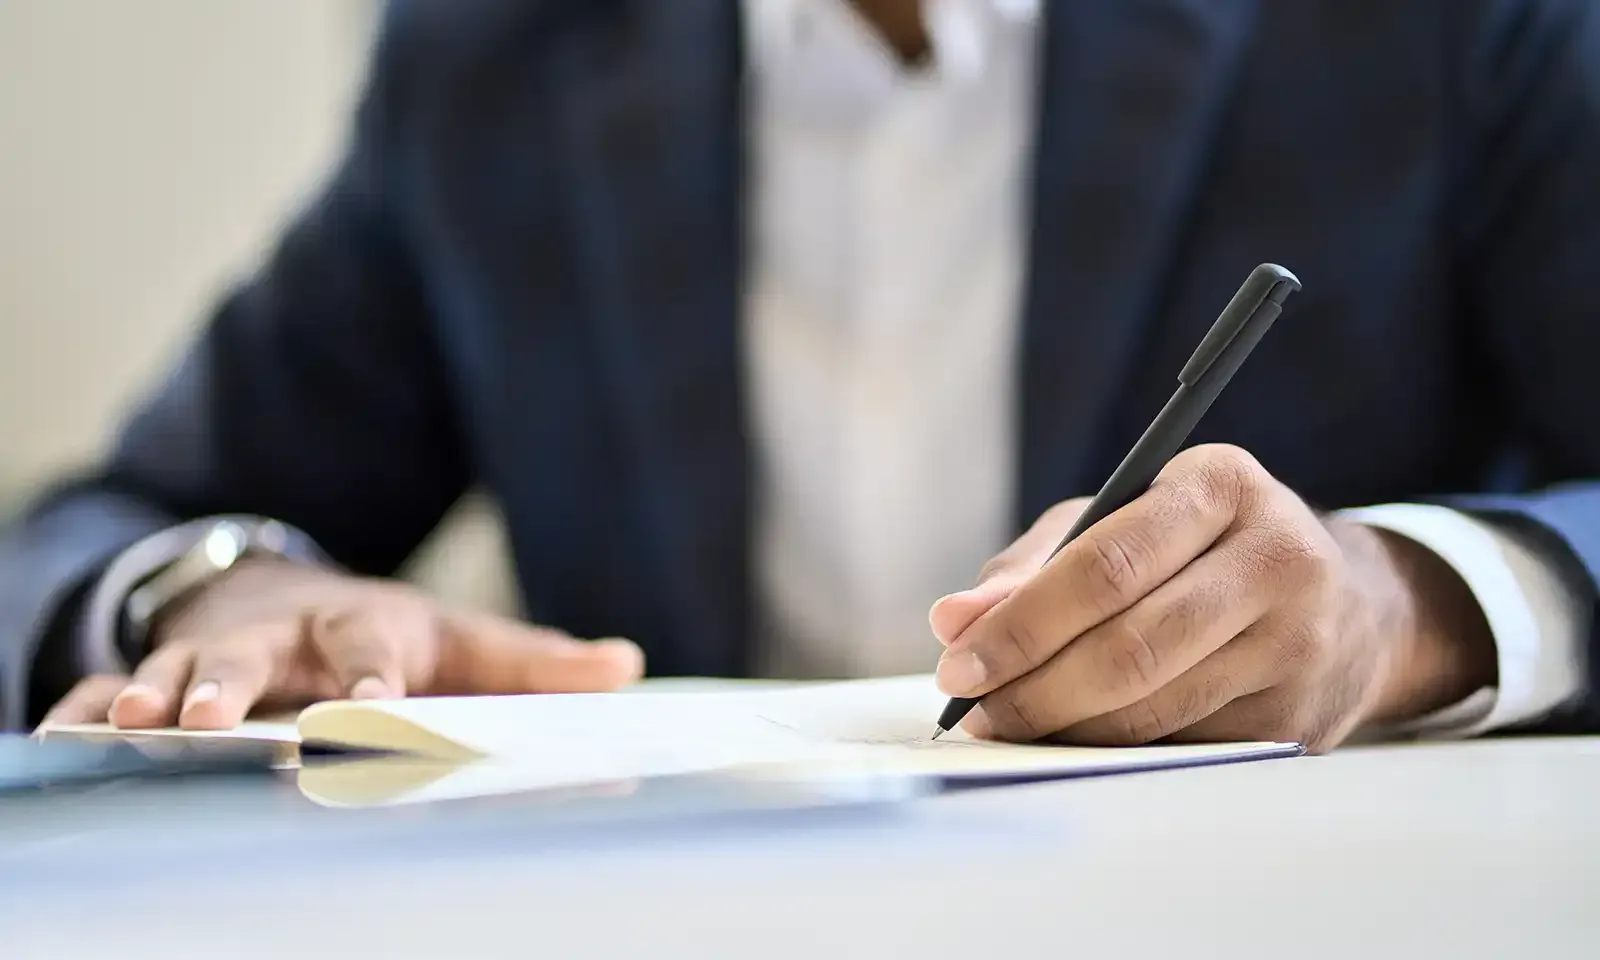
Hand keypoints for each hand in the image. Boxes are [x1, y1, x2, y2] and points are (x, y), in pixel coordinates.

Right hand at [42, 558, 643, 729]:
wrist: (285, 596)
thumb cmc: (389, 637)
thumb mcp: (463, 643)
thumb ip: (536, 664)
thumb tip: (627, 668)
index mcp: (367, 627)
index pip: (372, 647)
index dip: (373, 677)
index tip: (374, 708)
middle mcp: (285, 638)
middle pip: (255, 654)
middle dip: (232, 682)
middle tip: (215, 718)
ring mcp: (216, 655)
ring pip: (175, 670)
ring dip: (152, 697)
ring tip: (120, 725)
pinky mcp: (163, 676)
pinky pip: (112, 693)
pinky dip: (80, 712)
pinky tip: (59, 738)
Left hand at [928, 444, 1496, 752]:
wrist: (1347, 601)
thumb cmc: (1201, 548)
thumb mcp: (1120, 520)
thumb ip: (1033, 566)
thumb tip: (953, 620)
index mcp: (1221, 486)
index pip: (1105, 567)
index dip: (1022, 624)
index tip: (958, 663)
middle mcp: (1276, 559)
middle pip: (1129, 649)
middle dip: (1033, 690)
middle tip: (974, 712)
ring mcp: (1298, 644)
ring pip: (1154, 709)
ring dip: (1064, 729)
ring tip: (1009, 726)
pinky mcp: (1302, 716)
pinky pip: (1182, 747)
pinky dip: (1113, 750)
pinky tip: (1074, 740)